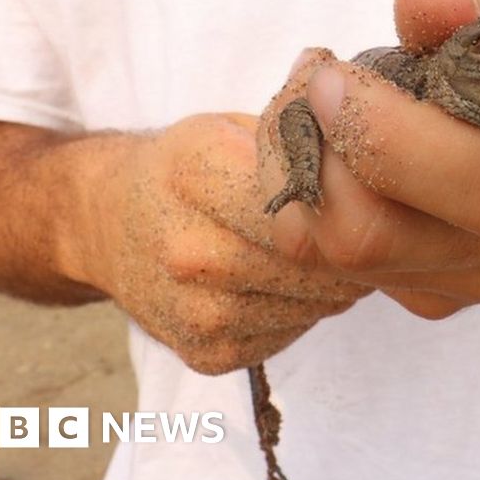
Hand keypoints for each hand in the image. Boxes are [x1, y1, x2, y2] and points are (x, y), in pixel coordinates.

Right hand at [78, 114, 369, 374]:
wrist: (105, 224)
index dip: (351, 197)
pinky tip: (289, 283)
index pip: (312, 197)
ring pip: (318, 302)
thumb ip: (302, 134)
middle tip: (365, 226)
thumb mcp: (231, 126)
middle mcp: (191, 250)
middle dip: (354, 245)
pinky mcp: (207, 354)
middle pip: (319, 259)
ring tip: (324, 253)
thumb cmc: (184, 168)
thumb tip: (374, 137)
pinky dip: (307, 308)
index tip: (366, 192)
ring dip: (337, 280)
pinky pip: (295, 332)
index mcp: (196, 173)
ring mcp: (197, 311)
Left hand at [262, 0, 479, 318]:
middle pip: (369, 235)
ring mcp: (473, 282)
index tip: (334, 75)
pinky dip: (314, 203)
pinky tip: (338, 154)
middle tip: (313, 88)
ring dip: (300, 174)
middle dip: (315, 154)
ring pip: (333, 254)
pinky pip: (336, 265)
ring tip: (315, 112)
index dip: (376, 128)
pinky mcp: (431, 297)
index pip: (465, 176)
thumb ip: (473, 4)